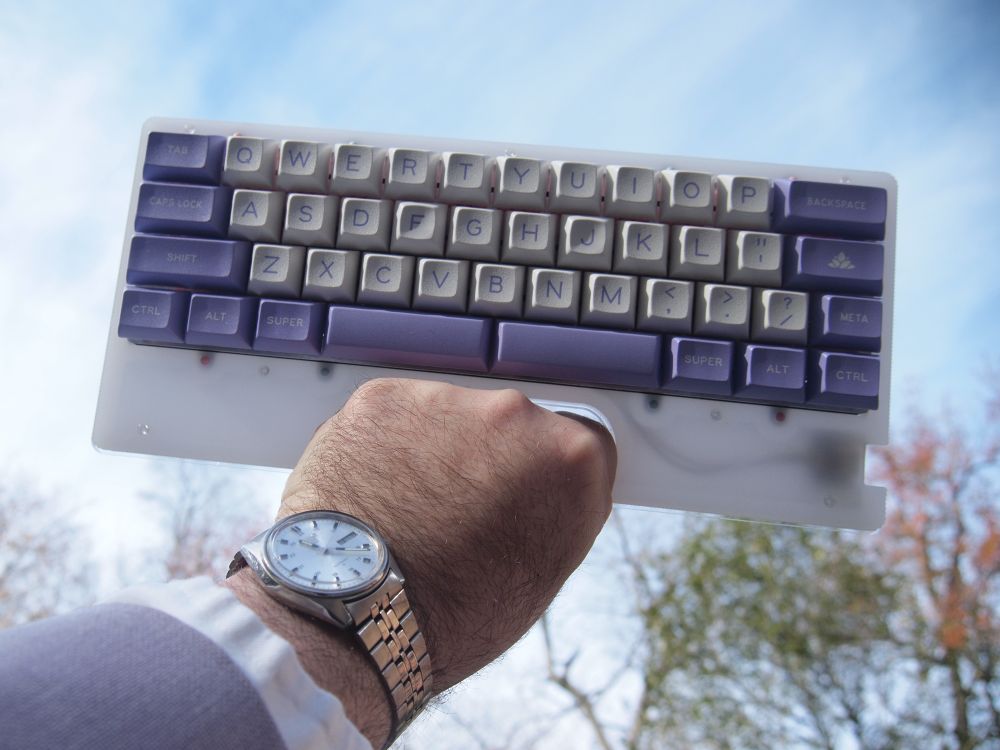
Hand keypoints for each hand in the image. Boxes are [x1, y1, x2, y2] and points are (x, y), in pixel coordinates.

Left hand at [226, 378, 616, 745]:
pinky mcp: (381, 398)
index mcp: (571, 457)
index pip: (582, 442)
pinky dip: (388, 446)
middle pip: (514, 425)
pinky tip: (380, 493)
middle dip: (495, 459)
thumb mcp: (545, 571)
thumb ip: (557, 507)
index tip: (531, 494)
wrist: (354, 620)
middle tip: (465, 514)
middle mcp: (514, 411)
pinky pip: (396, 416)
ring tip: (413, 512)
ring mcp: (444, 399)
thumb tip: (545, 485)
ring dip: (439, 450)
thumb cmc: (452, 616)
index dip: (553, 475)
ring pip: (450, 417)